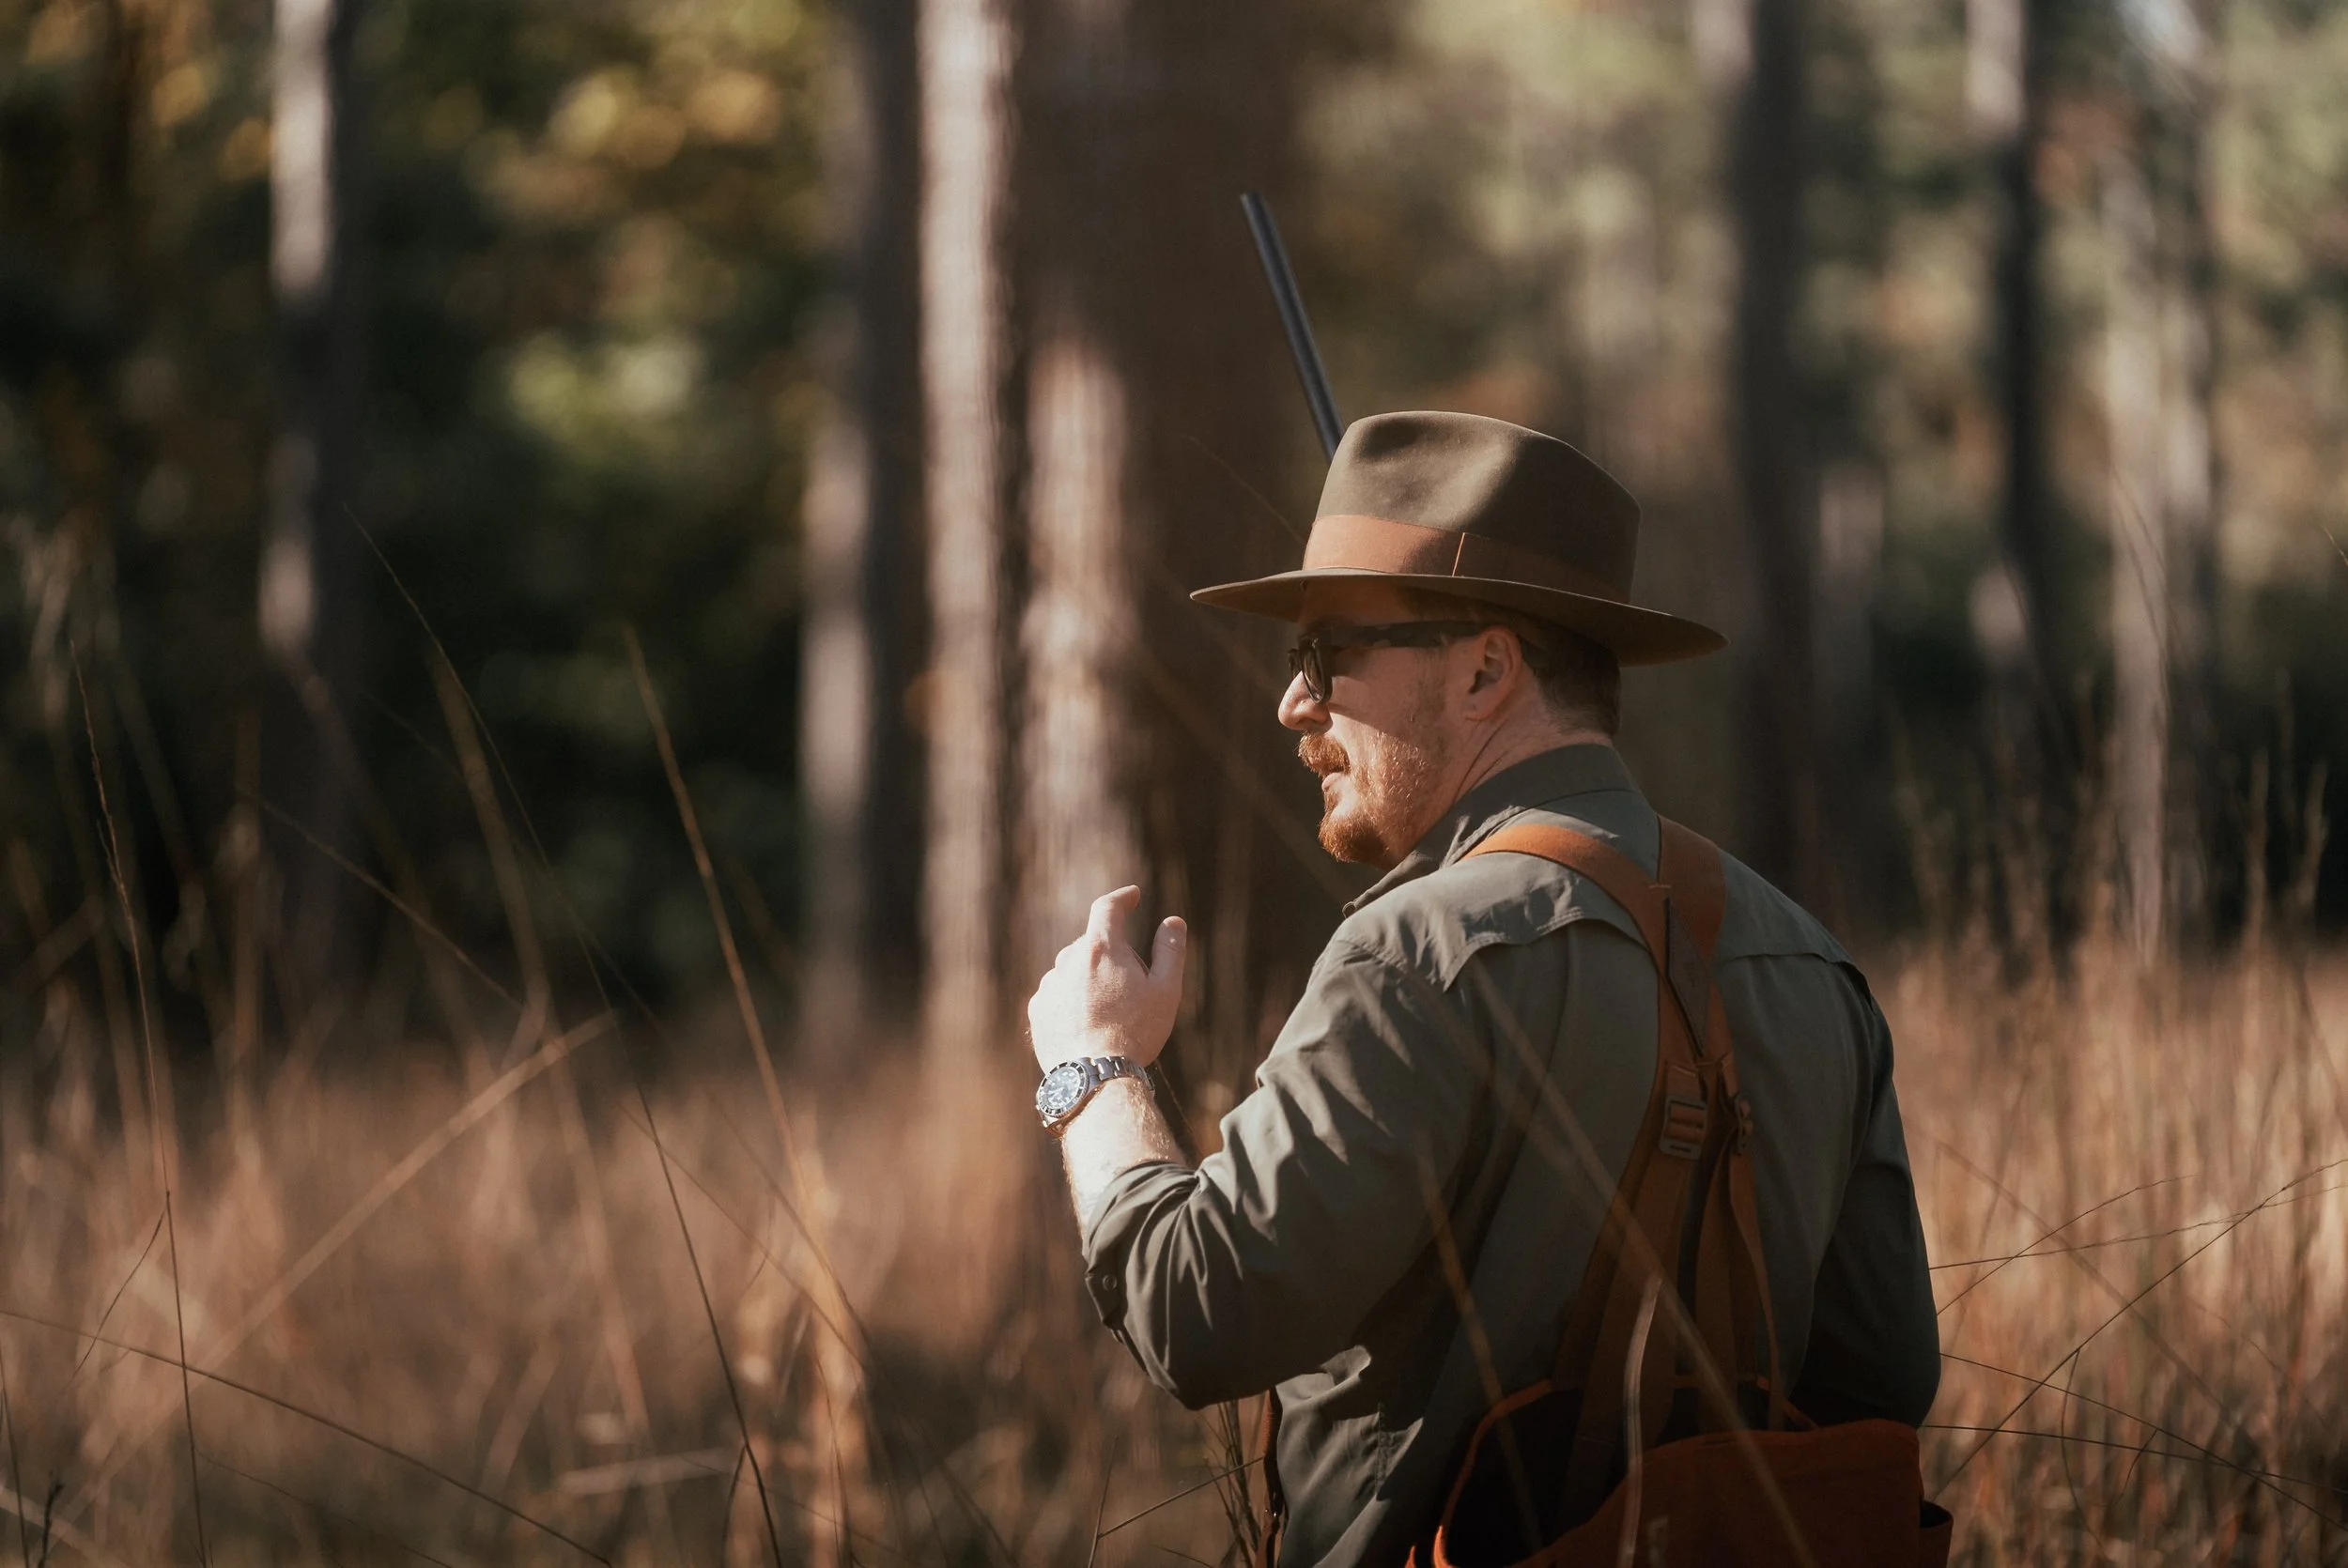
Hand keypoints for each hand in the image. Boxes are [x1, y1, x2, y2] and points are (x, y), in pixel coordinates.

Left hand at [1027, 886, 1186, 1071]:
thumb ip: (1170, 951)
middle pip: (1093, 944)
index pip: (1108, 908)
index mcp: (1101, 948)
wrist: (1095, 1077)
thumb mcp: (1165, 991)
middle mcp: (1068, 960)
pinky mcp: (1037, 1010)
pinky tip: (1089, 1025)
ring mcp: (1049, 986)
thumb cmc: (1135, 1033)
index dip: (1122, 899)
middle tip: (1133, 988)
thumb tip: (1173, 922)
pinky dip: (1073, 1000)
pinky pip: (1058, 994)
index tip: (1131, 897)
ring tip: (1110, 1015)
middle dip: (1113, 954)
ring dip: (1090, 979)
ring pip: (1073, 970)